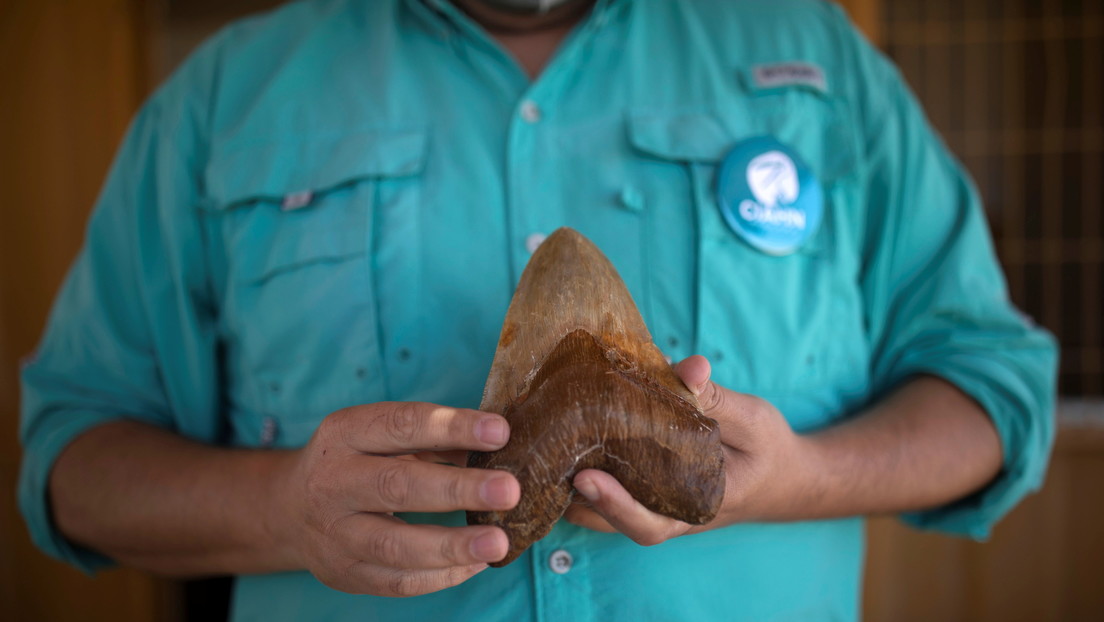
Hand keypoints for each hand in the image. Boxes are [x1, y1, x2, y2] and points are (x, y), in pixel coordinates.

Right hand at [268, 402, 520, 595]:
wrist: (290, 506)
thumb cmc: (357, 460)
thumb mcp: (382, 434)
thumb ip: (435, 439)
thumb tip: (499, 447)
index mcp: (345, 433)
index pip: (402, 425)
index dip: (452, 427)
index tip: (500, 432)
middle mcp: (333, 481)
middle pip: (396, 486)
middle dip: (457, 489)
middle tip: (508, 490)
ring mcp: (335, 532)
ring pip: (394, 545)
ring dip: (452, 545)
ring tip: (498, 541)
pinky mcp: (344, 573)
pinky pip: (397, 581)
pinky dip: (442, 575)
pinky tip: (477, 563)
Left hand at [563, 355, 808, 544]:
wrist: (785, 476)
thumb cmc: (770, 449)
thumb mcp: (753, 420)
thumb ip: (717, 399)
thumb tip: (688, 367)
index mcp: (700, 506)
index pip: (650, 523)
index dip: (614, 505)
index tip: (586, 478)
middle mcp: (671, 515)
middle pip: (611, 523)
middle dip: (575, 496)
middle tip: (547, 457)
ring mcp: (657, 506)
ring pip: (602, 510)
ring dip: (570, 485)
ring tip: (542, 444)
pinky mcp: (647, 488)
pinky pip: (609, 487)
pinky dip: (582, 468)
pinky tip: (558, 436)